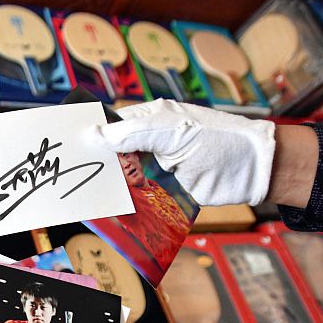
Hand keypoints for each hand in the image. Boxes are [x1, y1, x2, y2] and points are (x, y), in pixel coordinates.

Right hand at [92, 99, 275, 206]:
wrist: (251, 171)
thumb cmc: (217, 141)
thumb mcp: (171, 132)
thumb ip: (132, 133)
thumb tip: (95, 133)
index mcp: (151, 118)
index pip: (112, 123)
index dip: (93, 133)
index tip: (70, 145)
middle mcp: (151, 141)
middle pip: (115, 151)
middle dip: (99, 161)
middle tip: (75, 172)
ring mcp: (158, 165)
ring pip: (125, 174)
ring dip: (112, 183)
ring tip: (90, 192)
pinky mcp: (166, 189)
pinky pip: (139, 194)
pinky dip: (127, 199)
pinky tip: (114, 204)